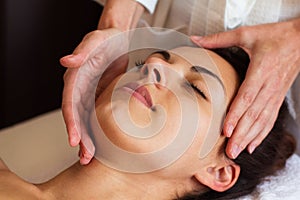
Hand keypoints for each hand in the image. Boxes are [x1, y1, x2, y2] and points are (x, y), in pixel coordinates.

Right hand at [60, 28, 128, 163]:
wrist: (118, 40)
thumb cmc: (106, 39)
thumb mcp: (96, 40)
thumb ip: (82, 51)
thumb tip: (66, 61)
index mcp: (75, 78)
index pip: (70, 103)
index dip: (71, 122)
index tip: (73, 139)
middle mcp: (80, 90)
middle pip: (77, 118)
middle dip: (80, 138)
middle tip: (85, 157)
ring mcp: (90, 96)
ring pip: (86, 121)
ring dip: (87, 140)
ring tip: (89, 158)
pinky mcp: (100, 98)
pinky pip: (97, 118)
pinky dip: (97, 133)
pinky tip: (100, 146)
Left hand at [191, 18, 299, 158]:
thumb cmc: (276, 36)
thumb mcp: (247, 34)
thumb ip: (220, 38)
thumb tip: (197, 39)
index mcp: (261, 71)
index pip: (247, 97)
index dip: (236, 115)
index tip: (226, 130)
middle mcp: (269, 86)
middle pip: (254, 114)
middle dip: (241, 134)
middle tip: (230, 150)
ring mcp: (275, 93)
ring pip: (263, 120)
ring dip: (250, 137)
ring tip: (238, 151)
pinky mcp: (278, 97)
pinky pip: (271, 118)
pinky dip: (262, 133)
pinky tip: (253, 144)